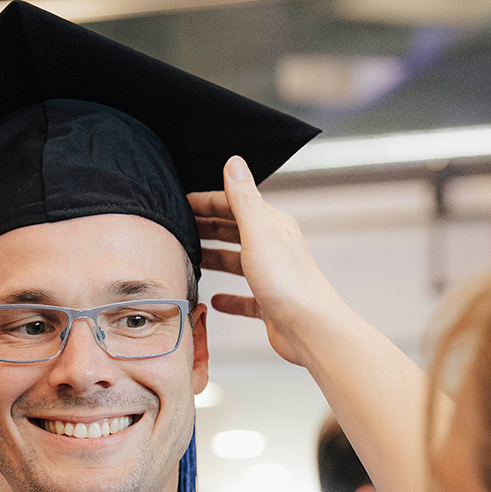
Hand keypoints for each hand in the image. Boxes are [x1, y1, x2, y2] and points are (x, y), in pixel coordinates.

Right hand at [189, 157, 342, 368]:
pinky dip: (229, 298)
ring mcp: (271, 276)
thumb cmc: (288, 282)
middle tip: (180, 228)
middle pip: (234, 231)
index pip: (235, 204)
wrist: (310, 328)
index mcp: (272, 225)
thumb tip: (234, 162)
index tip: (182, 203)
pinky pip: (244, 298)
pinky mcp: (269, 304)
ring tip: (192, 259)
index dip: (208, 202)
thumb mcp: (259, 232)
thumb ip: (243, 198)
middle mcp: (273, 248)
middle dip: (208, 227)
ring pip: (238, 262)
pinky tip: (215, 301)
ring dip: (216, 258)